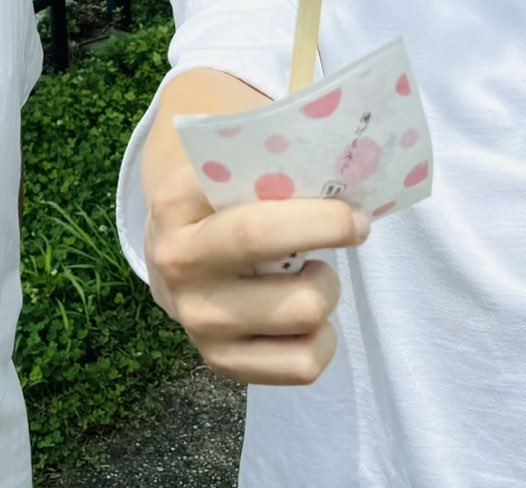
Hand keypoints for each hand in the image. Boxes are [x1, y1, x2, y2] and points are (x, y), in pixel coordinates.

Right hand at [145, 169, 367, 386]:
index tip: (353, 210)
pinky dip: (323, 340)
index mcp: (174, 206)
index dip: (320, 217)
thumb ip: (264, 160)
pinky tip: (306, 317)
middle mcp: (179, 266)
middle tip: (353, 228)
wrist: (171, 259)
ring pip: (305, 313)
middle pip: (280, 263)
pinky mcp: (221, 363)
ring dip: (326, 288)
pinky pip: (304, 365)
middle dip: (331, 237)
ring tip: (311, 272)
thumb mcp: (221, 170)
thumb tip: (341, 163)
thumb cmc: (217, 203)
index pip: (258, 218)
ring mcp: (198, 322)